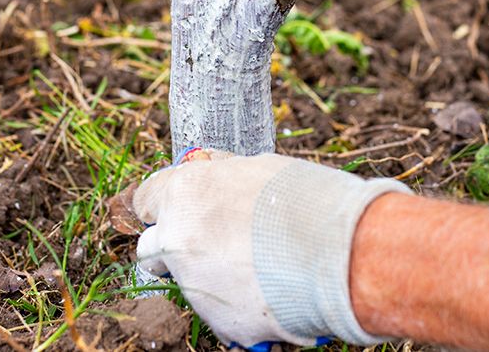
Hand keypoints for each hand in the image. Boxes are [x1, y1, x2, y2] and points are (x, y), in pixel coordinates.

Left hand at [132, 149, 407, 348]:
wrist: (341, 250)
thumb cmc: (306, 199)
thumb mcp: (257, 169)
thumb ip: (222, 174)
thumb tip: (209, 167)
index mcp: (184, 193)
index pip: (146, 199)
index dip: (161, 206)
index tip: (173, 210)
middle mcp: (177, 238)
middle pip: (151, 249)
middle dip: (172, 249)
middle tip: (208, 247)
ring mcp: (194, 285)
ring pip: (188, 285)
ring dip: (210, 279)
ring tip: (257, 271)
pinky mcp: (220, 322)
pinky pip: (222, 315)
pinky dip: (241, 308)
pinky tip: (273, 294)